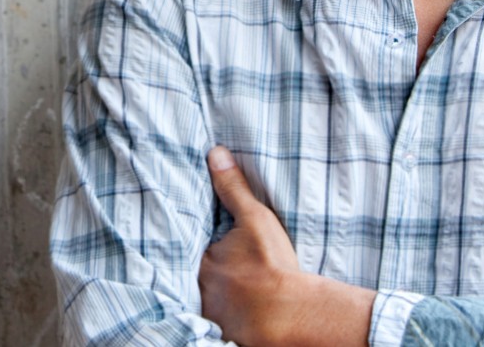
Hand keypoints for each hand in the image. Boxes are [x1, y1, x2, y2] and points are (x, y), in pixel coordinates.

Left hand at [199, 145, 300, 346]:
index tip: (205, 241)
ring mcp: (211, 313)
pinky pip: (218, 320)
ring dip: (215, 293)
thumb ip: (233, 189)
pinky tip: (236, 311)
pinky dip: (224, 315)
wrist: (292, 314)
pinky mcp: (225, 332)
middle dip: (204, 269)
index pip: (190, 247)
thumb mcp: (255, 219)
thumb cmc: (273, 266)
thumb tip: (215, 154)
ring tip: (230, 289)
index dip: (197, 244)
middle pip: (196, 274)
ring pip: (206, 297)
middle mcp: (200, 288)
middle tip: (223, 266)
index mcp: (203, 260)